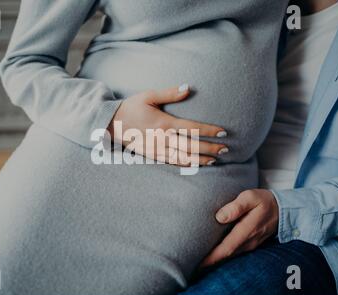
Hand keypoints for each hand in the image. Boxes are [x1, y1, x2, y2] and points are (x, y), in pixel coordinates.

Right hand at [107, 85, 228, 166]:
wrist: (111, 124)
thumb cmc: (131, 107)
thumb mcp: (149, 95)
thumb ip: (170, 93)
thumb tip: (188, 88)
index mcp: (164, 123)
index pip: (192, 128)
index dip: (209, 131)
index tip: (223, 133)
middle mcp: (162, 138)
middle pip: (191, 145)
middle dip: (210, 148)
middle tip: (225, 150)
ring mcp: (158, 149)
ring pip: (184, 157)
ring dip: (201, 159)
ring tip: (216, 160)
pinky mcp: (153, 155)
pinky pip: (173, 162)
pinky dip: (186, 164)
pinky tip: (197, 164)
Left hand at [202, 189, 278, 266]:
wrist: (283, 209)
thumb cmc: (264, 201)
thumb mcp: (251, 197)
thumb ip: (236, 206)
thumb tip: (220, 217)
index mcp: (247, 230)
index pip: (227, 248)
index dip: (212, 257)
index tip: (198, 262)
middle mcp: (249, 241)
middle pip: (226, 255)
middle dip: (209, 261)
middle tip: (191, 263)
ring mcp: (250, 245)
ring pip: (230, 255)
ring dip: (215, 259)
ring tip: (197, 260)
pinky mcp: (249, 244)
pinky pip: (234, 252)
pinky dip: (222, 255)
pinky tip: (212, 253)